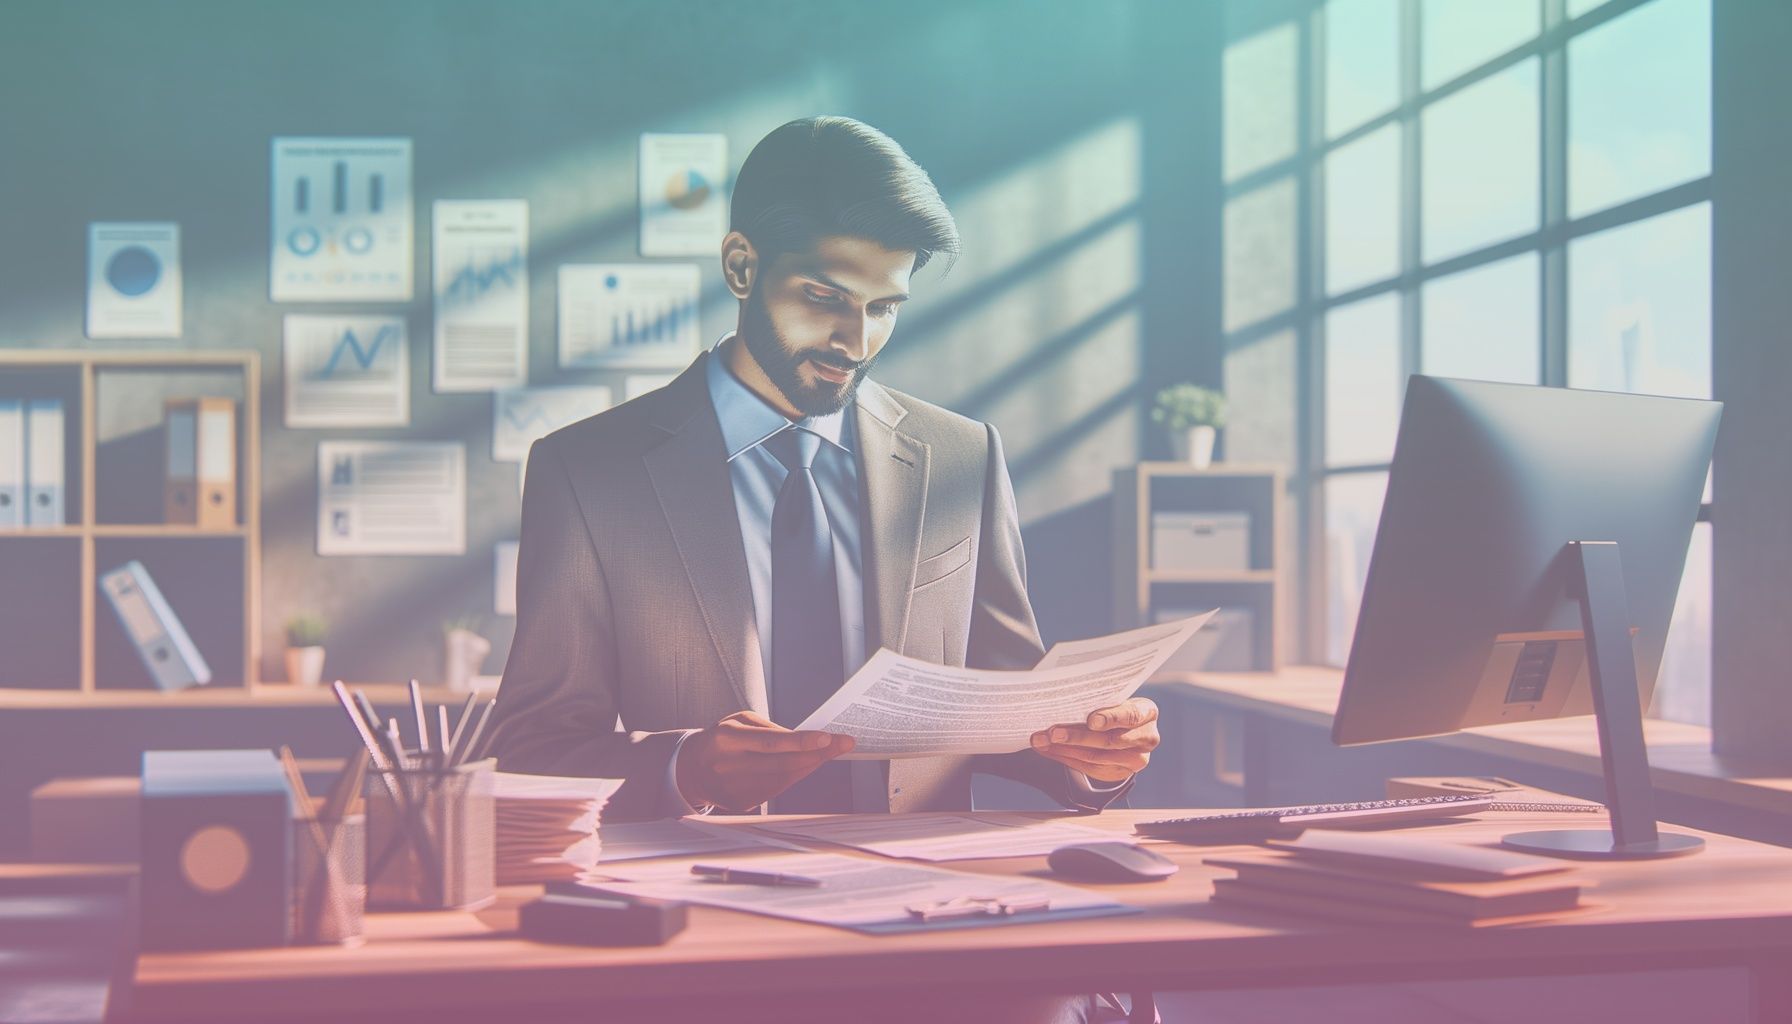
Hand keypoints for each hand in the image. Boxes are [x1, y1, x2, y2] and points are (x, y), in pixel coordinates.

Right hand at [675, 711, 854, 811]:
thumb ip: (768, 729)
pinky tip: (803, 766)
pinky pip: (776, 791)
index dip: (801, 742)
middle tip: (842, 744)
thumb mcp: (738, 721)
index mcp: (726, 738)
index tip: (828, 738)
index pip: (770, 742)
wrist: (692, 769)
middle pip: (782, 764)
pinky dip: (793, 778)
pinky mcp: (739, 804)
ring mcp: (733, 789)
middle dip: (817, 754)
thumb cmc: (722, 738)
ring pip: (783, 780)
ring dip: (809, 766)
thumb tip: (802, 741)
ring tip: (826, 752)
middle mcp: (728, 766)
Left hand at [1029, 697, 1158, 782]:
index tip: (1091, 720)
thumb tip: (1061, 698)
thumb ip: (1097, 700)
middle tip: (1053, 732)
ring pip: (1096, 756)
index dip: (1111, 718)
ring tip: (1042, 741)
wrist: (1125, 728)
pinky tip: (1048, 749)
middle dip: (1077, 736)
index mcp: (1147, 712)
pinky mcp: (1120, 773)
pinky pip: (1089, 768)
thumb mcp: (1113, 698)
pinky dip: (1065, 758)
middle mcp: (1147, 738)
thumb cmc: (1115, 706)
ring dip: (1065, 749)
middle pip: (1109, 740)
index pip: (1131, 715)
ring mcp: (1136, 759)